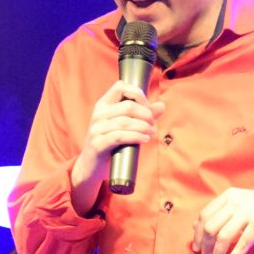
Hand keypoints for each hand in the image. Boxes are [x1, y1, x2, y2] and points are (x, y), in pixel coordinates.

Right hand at [69, 80, 165, 207]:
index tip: (147, 107)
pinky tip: (145, 139)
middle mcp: (98, 114)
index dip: (138, 94)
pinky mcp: (98, 144)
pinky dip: (136, 137)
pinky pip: (120, 137)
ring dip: (144, 127)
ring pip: (125, 122)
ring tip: (152, 132)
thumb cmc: (111, 143)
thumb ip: (142, 115)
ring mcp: (96, 129)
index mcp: (103, 104)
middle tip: (153, 124)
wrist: (92, 166)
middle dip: (146, 114)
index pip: (121, 87)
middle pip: (128, 106)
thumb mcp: (125, 126)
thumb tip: (162, 106)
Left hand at [192, 188, 253, 253]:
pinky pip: (241, 245)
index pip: (205, 215)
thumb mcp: (242, 205)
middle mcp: (236, 201)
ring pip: (223, 238)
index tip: (196, 248)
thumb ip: (221, 213)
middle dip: (205, 248)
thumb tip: (195, 226)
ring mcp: (248, 212)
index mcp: (230, 195)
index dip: (198, 234)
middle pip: (210, 228)